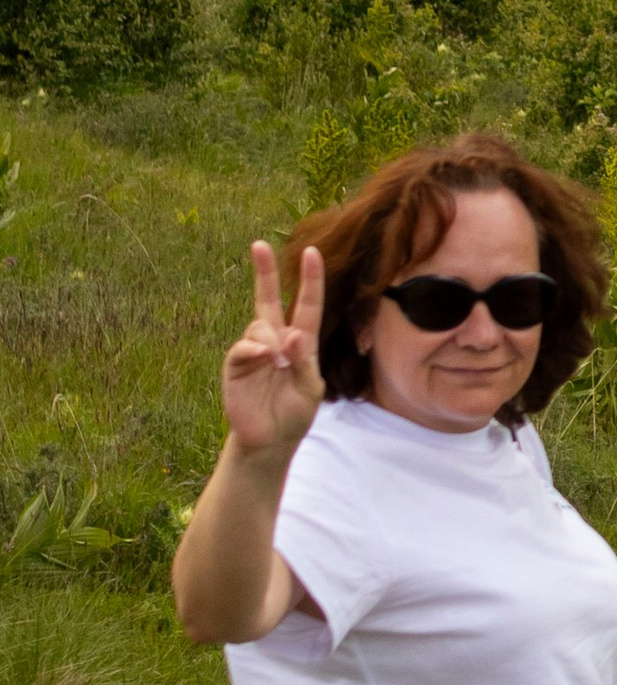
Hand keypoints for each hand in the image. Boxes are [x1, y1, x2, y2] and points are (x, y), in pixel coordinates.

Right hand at [222, 242, 325, 461]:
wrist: (271, 440)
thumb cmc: (294, 413)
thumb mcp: (310, 388)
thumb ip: (304, 361)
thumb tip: (293, 335)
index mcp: (300, 342)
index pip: (307, 304)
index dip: (310, 279)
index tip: (311, 251)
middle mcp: (275, 340)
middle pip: (268, 298)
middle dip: (264, 271)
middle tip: (259, 244)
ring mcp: (254, 350)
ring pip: (260, 325)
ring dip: (272, 340)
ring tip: (278, 363)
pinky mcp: (237, 365)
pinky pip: (244, 347)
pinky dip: (255, 349)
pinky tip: (265, 357)